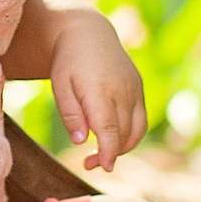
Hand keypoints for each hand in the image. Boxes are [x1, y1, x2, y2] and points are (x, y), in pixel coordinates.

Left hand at [51, 12, 147, 172]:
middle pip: (124, 133)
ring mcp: (135, 89)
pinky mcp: (139, 88)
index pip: (110, 129)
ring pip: (137, 129)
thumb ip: (71, 114)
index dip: (108, 152)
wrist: (89, 33)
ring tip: (102, 154)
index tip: (103, 167)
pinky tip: (113, 137)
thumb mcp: (59, 85)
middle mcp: (123, 90)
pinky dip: (130, 134)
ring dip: (123, 148)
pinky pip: (140, 119)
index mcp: (100, 90)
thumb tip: (81, 142)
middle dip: (110, 154)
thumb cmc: (68, 61)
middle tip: (89, 163)